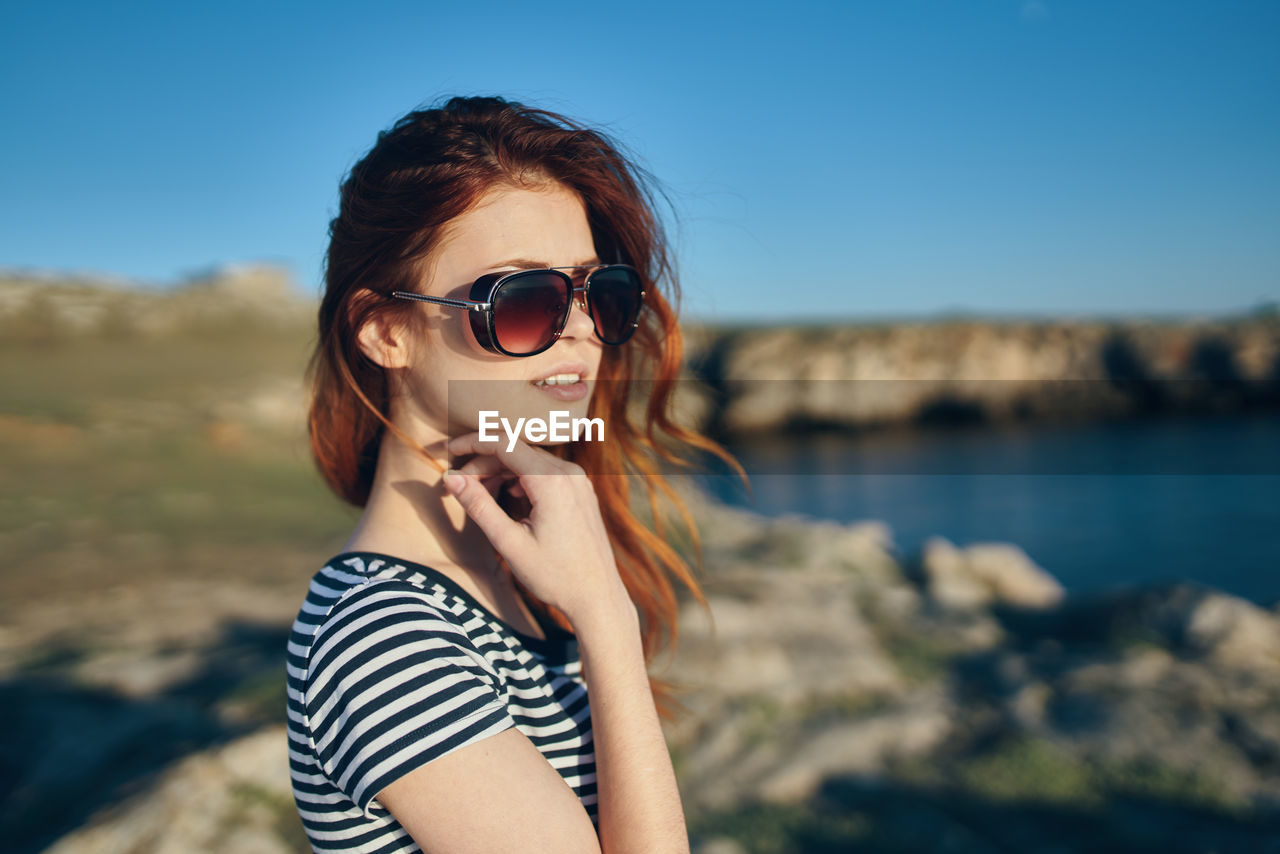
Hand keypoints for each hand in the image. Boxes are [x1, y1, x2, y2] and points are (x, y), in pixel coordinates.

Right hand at [443, 433, 634, 627]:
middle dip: (482, 461)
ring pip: (529, 460)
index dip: (471, 442)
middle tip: (456, 484)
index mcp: (552, 482)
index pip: (504, 443)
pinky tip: (506, 498)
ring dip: (500, 470)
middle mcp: (569, 473)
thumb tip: (451, 478)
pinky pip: (544, 473)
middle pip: (515, 450)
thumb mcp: (509, 543)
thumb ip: (479, 506)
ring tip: (477, 493)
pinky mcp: (580, 491)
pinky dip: (520, 478)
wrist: (597, 597)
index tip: (446, 450)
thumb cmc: (555, 576)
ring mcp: (578, 480)